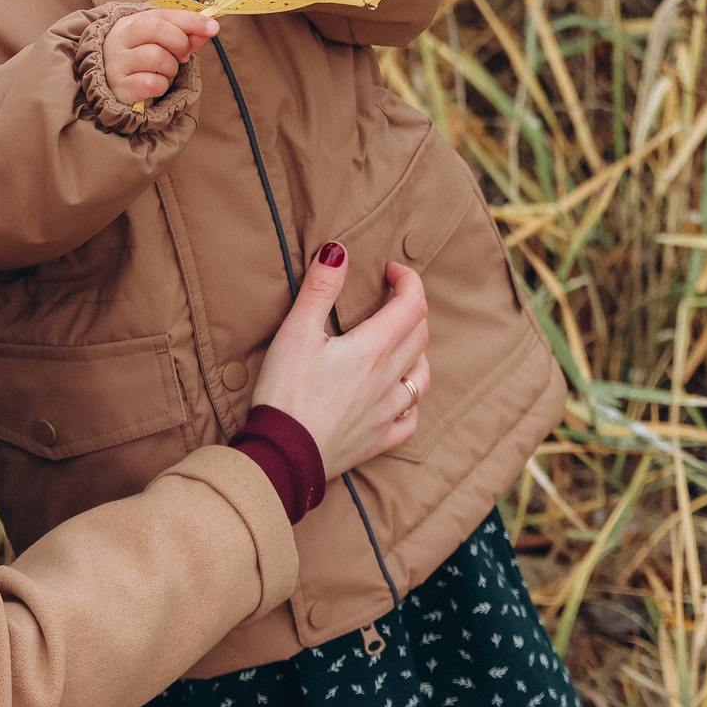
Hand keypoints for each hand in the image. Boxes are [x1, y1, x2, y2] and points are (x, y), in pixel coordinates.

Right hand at [104, 8, 217, 106]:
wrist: (113, 88)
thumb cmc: (141, 61)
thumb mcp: (160, 43)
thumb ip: (185, 35)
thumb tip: (209, 29)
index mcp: (129, 23)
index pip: (162, 15)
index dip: (190, 20)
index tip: (212, 28)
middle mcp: (119, 40)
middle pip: (157, 30)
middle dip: (180, 43)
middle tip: (183, 56)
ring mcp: (117, 64)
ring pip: (157, 57)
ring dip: (171, 68)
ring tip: (164, 72)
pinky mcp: (120, 87)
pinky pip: (152, 83)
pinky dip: (161, 85)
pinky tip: (154, 85)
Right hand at [249, 251, 428, 471]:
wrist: (285, 455)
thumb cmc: (286, 392)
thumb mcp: (296, 332)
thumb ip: (320, 289)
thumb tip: (339, 251)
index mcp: (373, 349)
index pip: (412, 304)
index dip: (408, 280)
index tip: (390, 271)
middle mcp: (389, 378)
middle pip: (419, 335)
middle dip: (410, 309)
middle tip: (389, 299)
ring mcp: (388, 412)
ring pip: (422, 376)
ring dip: (416, 352)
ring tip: (399, 343)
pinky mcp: (379, 440)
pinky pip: (411, 419)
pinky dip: (410, 402)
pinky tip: (398, 398)